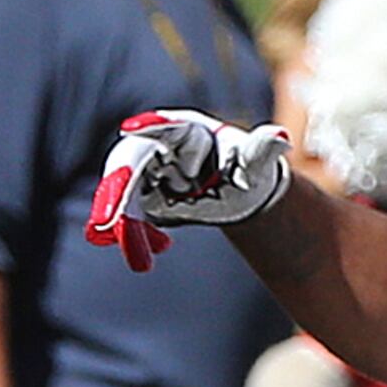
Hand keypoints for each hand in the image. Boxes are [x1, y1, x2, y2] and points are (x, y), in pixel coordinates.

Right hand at [86, 109, 289, 270]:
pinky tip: (155, 251)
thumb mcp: (256, 162)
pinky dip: (135, 238)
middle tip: (106, 224)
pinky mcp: (141, 197)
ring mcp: (146, 172)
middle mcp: (159, 146)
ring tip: (141, 259)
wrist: (238, 190)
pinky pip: (129, 218)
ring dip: (126, 227)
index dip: (147, 129)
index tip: (130, 130)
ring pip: (124, 195)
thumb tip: (280, 138)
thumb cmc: (248, 167)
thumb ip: (261, 150)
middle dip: (118, 193)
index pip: (163, 127)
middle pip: (130, 163)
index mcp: (186, 130)